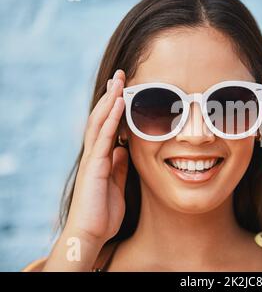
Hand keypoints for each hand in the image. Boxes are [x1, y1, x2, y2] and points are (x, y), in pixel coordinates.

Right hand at [65, 69, 127, 245]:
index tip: (123, 90)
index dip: (114, 108)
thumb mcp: (117, 184)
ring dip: (110, 100)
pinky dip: (111, 119)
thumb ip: (119, 166)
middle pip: (102, 119)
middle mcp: (95, 154)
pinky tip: (118, 104)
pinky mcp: (94, 166)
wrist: (90, 233)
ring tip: (119, 81)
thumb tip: (124, 149)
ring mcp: (93, 159)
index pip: (107, 126)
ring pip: (100, 123)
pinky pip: (103, 137)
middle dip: (111, 96)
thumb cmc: (103, 212)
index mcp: (102, 158)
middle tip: (121, 76)